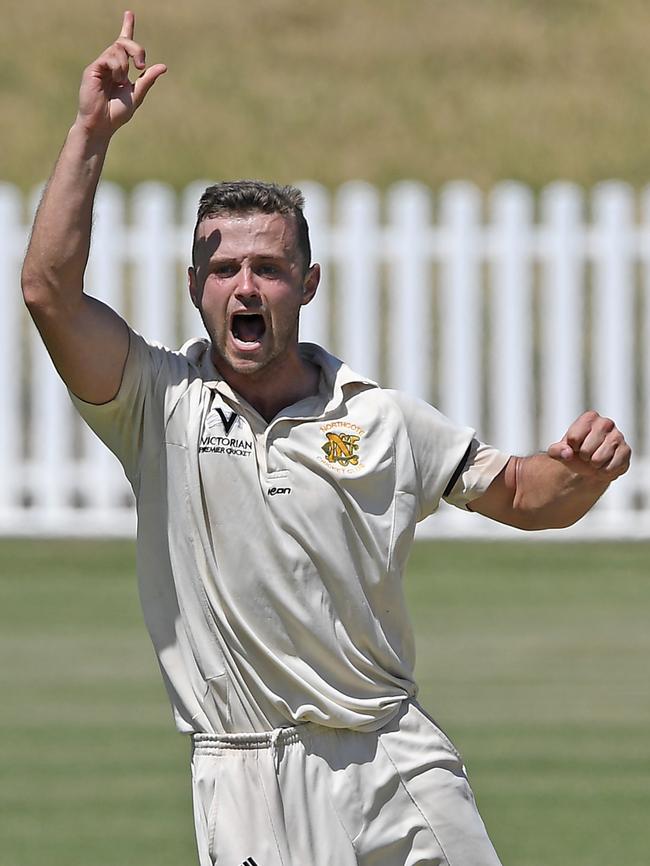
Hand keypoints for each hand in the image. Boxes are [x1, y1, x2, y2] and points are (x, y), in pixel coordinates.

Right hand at [76, 10, 165, 138]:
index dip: (127, 27)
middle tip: (141, 66)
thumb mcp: (136, 95)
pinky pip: (109, 58)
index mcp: (120, 69)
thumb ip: (147, 80)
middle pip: (124, 42)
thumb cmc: (116, 113)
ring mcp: (100, 65)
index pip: (123, 43)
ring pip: (117, 49)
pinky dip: (118, 68)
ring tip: (121, 82)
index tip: (129, 13)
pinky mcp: (92, 68)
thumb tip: (163, 67)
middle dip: (137, 49)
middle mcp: (109, 64)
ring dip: (125, 65)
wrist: (102, 125)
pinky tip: (116, 80)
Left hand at [547, 410, 630, 480]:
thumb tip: (567, 454)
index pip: (573, 438)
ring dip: (593, 465)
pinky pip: (609, 468)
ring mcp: (618, 436)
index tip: (575, 446)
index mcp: (589, 417)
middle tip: (586, 455)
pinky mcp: (626, 451)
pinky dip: (603, 471)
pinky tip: (604, 465)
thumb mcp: (559, 451)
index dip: (571, 447)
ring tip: (595, 460)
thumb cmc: (574, 452)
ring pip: (597, 460)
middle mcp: (606, 423)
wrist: (589, 464)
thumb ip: (556, 451)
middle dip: (583, 457)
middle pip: (585, 450)